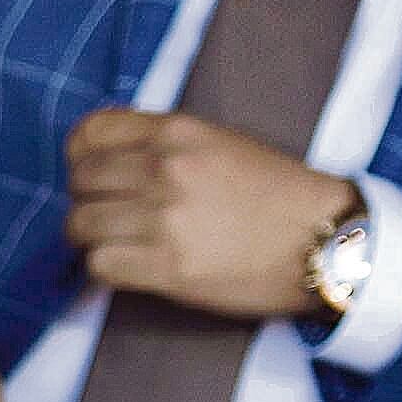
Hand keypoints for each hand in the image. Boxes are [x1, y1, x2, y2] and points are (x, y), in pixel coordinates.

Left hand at [64, 109, 359, 320]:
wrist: (323, 239)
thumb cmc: (274, 194)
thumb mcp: (221, 145)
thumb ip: (163, 146)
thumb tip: (102, 160)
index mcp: (179, 133)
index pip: (90, 133)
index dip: (80, 157)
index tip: (92, 174)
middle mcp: (166, 170)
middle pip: (78, 182)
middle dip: (85, 200)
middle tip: (107, 215)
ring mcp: (164, 218)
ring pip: (79, 225)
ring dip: (90, 239)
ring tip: (118, 242)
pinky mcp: (166, 266)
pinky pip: (98, 265)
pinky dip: (105, 269)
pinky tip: (130, 266)